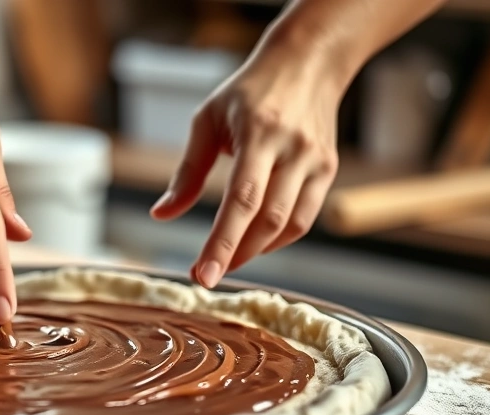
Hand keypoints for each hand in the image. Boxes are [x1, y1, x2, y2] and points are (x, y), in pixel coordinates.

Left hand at [150, 41, 341, 287]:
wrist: (307, 62)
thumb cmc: (249, 92)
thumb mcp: (207, 121)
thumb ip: (187, 172)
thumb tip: (161, 214)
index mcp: (259, 133)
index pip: (241, 200)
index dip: (222, 243)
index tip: (203, 275)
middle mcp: (293, 149)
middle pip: (267, 219)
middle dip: (235, 255)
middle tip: (205, 276)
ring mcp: (316, 161)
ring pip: (289, 225)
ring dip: (255, 251)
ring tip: (226, 261)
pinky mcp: (328, 170)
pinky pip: (304, 218)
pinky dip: (277, 239)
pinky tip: (253, 242)